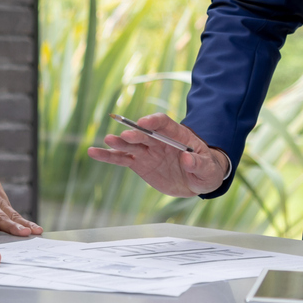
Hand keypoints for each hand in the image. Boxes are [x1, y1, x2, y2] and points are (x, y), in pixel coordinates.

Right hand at [84, 114, 229, 197]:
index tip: (145, 123)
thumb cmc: (206, 169)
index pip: (164, 123)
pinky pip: (122, 159)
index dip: (154, 122)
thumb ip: (199, 163)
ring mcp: (148, 151)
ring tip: (108, 140)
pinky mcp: (140, 163)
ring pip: (130, 145)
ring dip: (120, 142)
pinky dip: (108, 156)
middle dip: (136, 134)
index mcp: (177, 135)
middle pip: (145, 133)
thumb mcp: (208, 169)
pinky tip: (94, 152)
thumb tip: (187, 159)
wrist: (196, 180)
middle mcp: (159, 140)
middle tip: (126, 136)